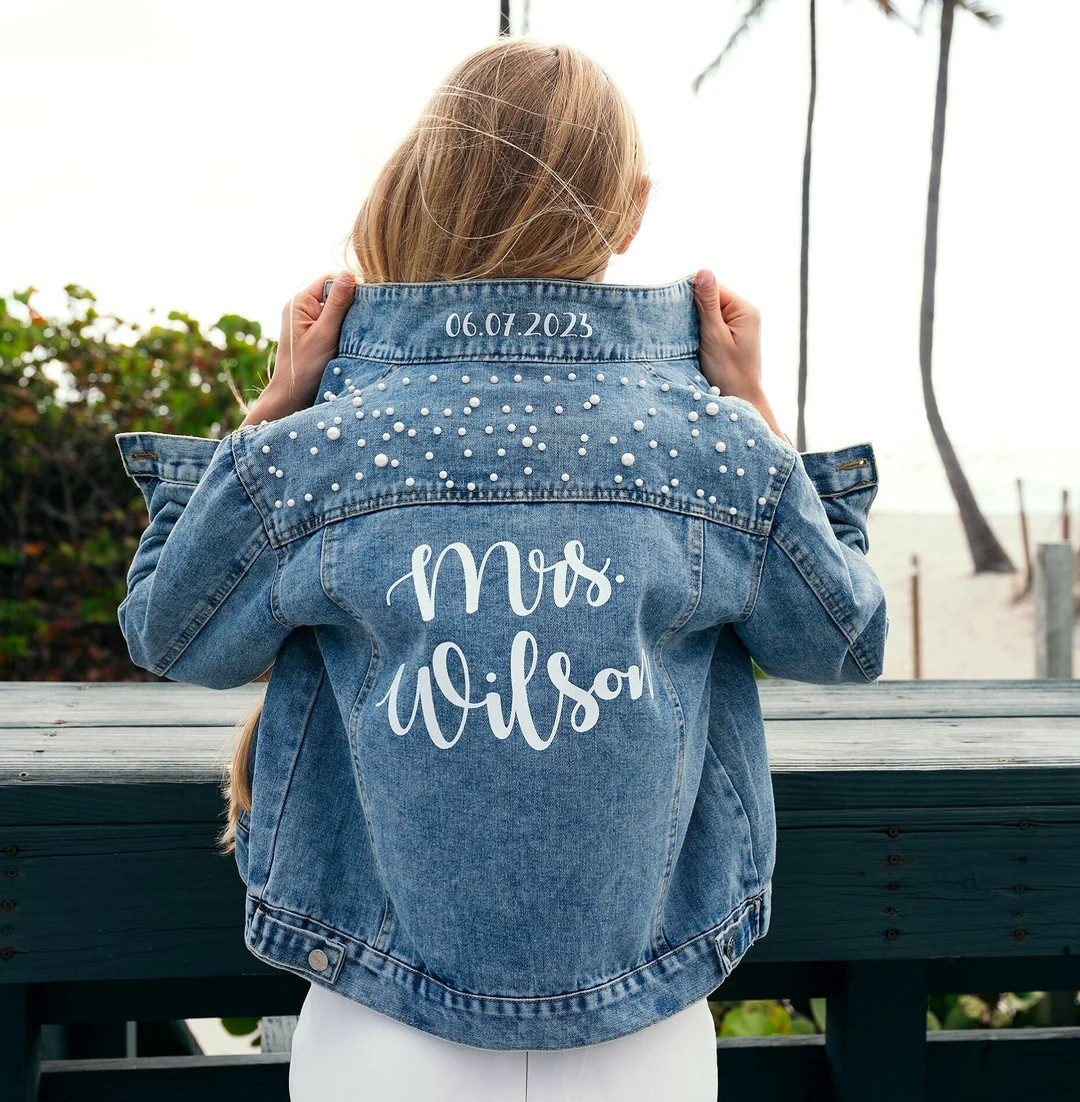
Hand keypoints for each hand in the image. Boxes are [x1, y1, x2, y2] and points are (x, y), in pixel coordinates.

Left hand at [239, 271, 355, 426]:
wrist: (292, 398)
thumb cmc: (305, 368)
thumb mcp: (325, 334)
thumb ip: (337, 304)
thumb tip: (349, 274)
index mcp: (299, 303)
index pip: (330, 280)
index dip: (349, 288)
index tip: (365, 305)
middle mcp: (302, 309)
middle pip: (335, 294)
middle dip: (351, 306)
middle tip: (364, 323)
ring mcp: (308, 323)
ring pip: (338, 311)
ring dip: (350, 321)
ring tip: (358, 336)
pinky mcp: (316, 336)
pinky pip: (336, 326)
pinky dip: (346, 332)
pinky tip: (353, 343)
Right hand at [692, 269, 788, 442]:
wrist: (741, 401)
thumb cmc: (728, 372)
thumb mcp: (714, 335)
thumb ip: (707, 304)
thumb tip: (703, 271)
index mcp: (746, 310)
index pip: (714, 288)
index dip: (693, 297)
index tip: (676, 312)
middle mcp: (746, 314)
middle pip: (712, 299)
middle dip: (695, 311)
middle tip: (682, 328)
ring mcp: (741, 326)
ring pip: (711, 312)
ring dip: (697, 322)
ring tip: (687, 337)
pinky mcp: (734, 337)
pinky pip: (714, 324)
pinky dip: (701, 331)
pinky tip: (694, 341)